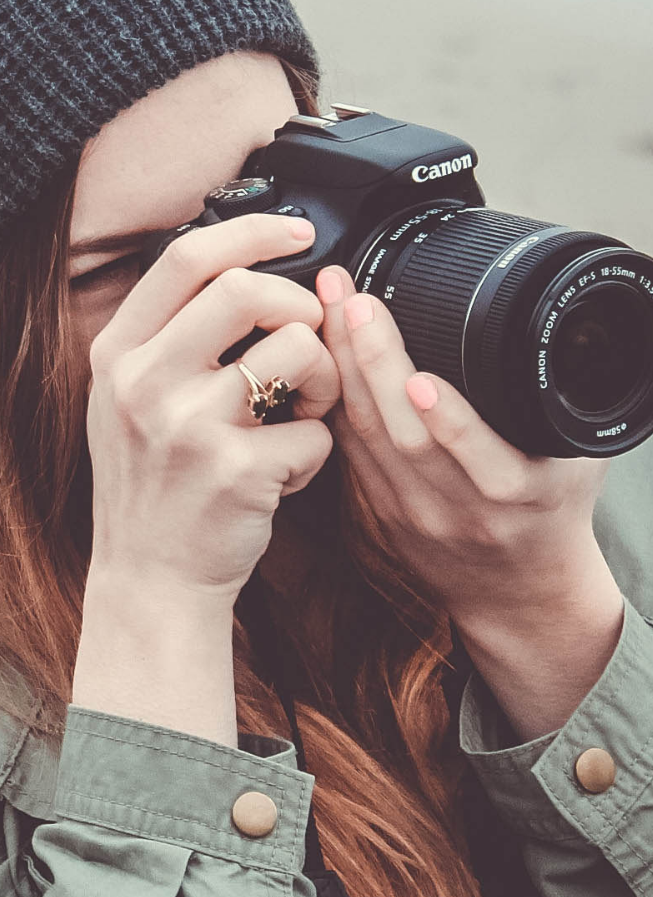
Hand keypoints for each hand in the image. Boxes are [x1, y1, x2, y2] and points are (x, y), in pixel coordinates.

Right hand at [84, 212, 340, 606]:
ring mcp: (188, 427)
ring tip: (302, 411)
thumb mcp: (129, 401)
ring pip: (296, 349)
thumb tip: (245, 269)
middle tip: (306, 341)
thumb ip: (169, 338)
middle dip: (298, 306)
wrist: (149, 584)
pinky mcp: (236, 472)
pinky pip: (314, 431)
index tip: (298, 234)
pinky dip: (314, 452)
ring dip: (322, 377)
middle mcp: (144, 383)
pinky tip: (283, 475)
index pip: (187, 257)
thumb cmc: (153, 490)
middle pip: (246, 289)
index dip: (254, 233)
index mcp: (118, 354)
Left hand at [314, 262, 615, 632]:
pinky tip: (321, 359)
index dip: (449, 419)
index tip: (422, 374)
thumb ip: (560, 405)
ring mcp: (412, 514)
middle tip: (352, 300)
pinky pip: (349, 452)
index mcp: (517, 493)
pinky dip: (333, 404)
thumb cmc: (551, 513)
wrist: (519, 595)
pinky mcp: (378, 514)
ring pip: (367, 438)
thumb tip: (565, 336)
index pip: (478, 454)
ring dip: (344, 371)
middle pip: (406, 436)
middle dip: (375, 362)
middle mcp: (460, 508)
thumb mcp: (576, 461)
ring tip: (328, 312)